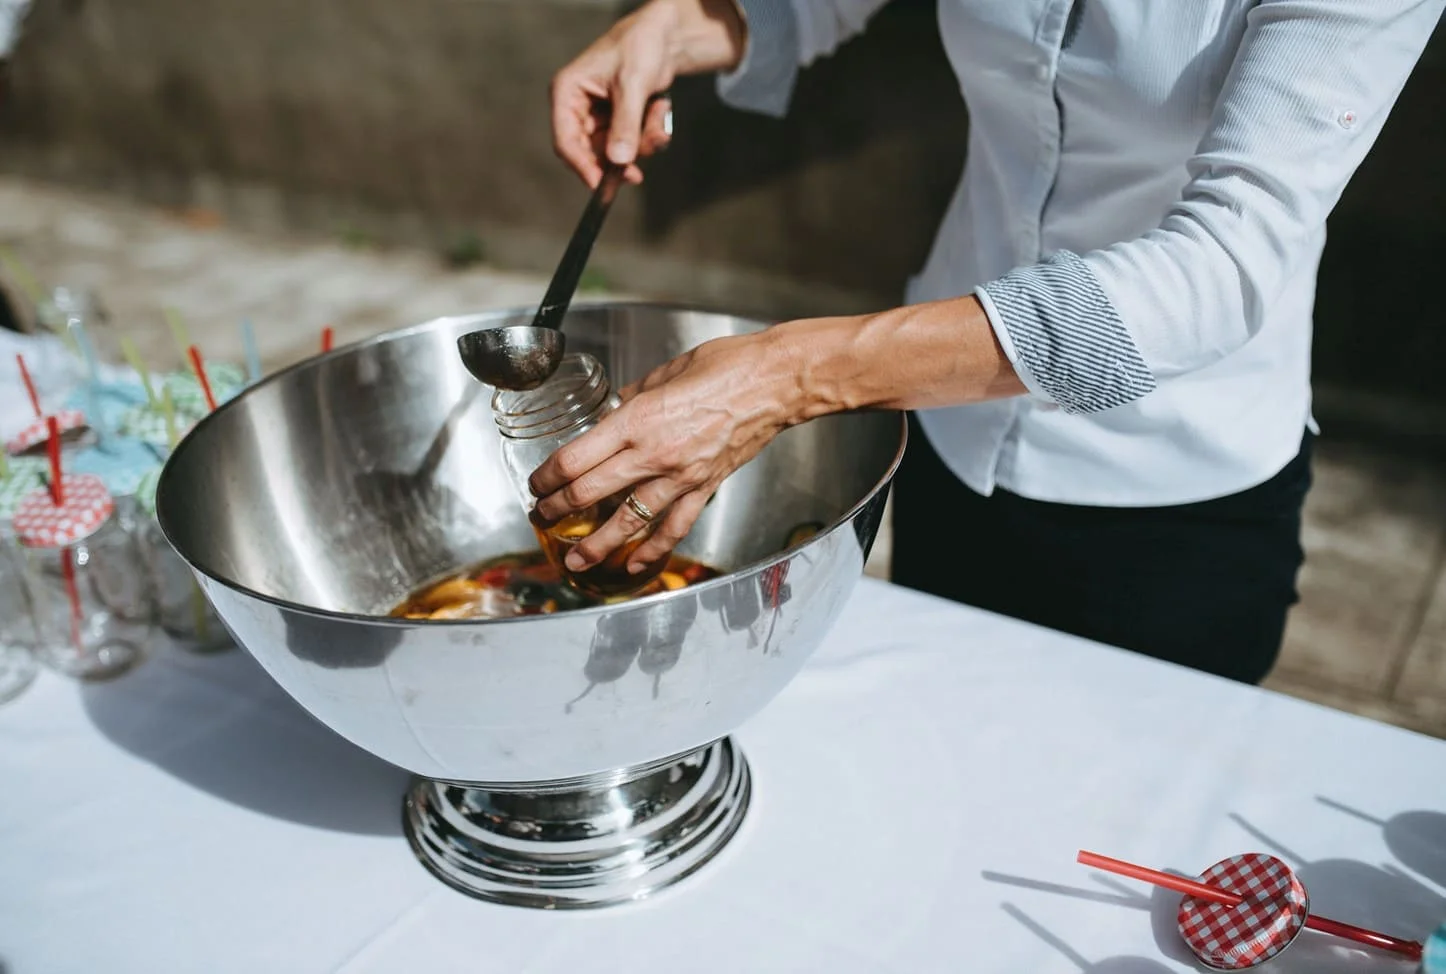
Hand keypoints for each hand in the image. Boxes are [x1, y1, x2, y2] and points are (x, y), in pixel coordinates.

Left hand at [528, 330, 801, 574]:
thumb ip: (634, 398)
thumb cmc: (726, 366)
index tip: (537, 482)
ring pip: (628, 521)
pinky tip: (635, 564)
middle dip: (558, 510)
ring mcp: (680, 476)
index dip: (548, 476)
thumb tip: (615, 411)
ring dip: (596, 544)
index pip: (576, 459)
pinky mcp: (705, 488)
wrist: (776, 383)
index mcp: (637, 419)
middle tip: (541, 516)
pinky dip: (652, 550)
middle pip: (590, 493)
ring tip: (575, 560)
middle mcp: (654, 453)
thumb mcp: (665, 372)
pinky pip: (673, 528)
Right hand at [550, 0, 745, 187]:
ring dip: (642, 143)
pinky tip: (660, 109)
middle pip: (591, 152)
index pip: (565, 140)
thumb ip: (625, 124)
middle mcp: (578, 106)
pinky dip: (649, 133)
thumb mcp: (632, 85)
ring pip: (616, 151)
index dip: (581, 165)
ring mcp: (599, 115)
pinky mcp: (618, 120)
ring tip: (658, 116)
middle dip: (620, 158)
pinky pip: (632, 143)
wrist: (665, 35)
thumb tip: (618, 161)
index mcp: (568, 92)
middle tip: (637, 174)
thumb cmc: (641, 47)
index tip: (600, 185)